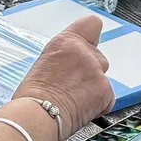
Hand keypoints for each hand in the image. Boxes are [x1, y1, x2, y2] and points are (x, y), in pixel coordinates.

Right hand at [15, 16, 112, 136]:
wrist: (36, 116)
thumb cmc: (32, 96)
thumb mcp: (46, 63)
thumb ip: (66, 57)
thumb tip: (74, 63)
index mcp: (65, 42)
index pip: (93, 24)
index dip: (92, 37)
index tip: (89, 46)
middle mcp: (83, 52)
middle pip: (99, 57)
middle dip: (90, 71)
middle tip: (73, 85)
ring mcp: (96, 71)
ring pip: (102, 78)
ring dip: (93, 88)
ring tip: (73, 99)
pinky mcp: (105, 90)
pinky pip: (108, 97)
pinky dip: (98, 105)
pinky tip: (80, 109)